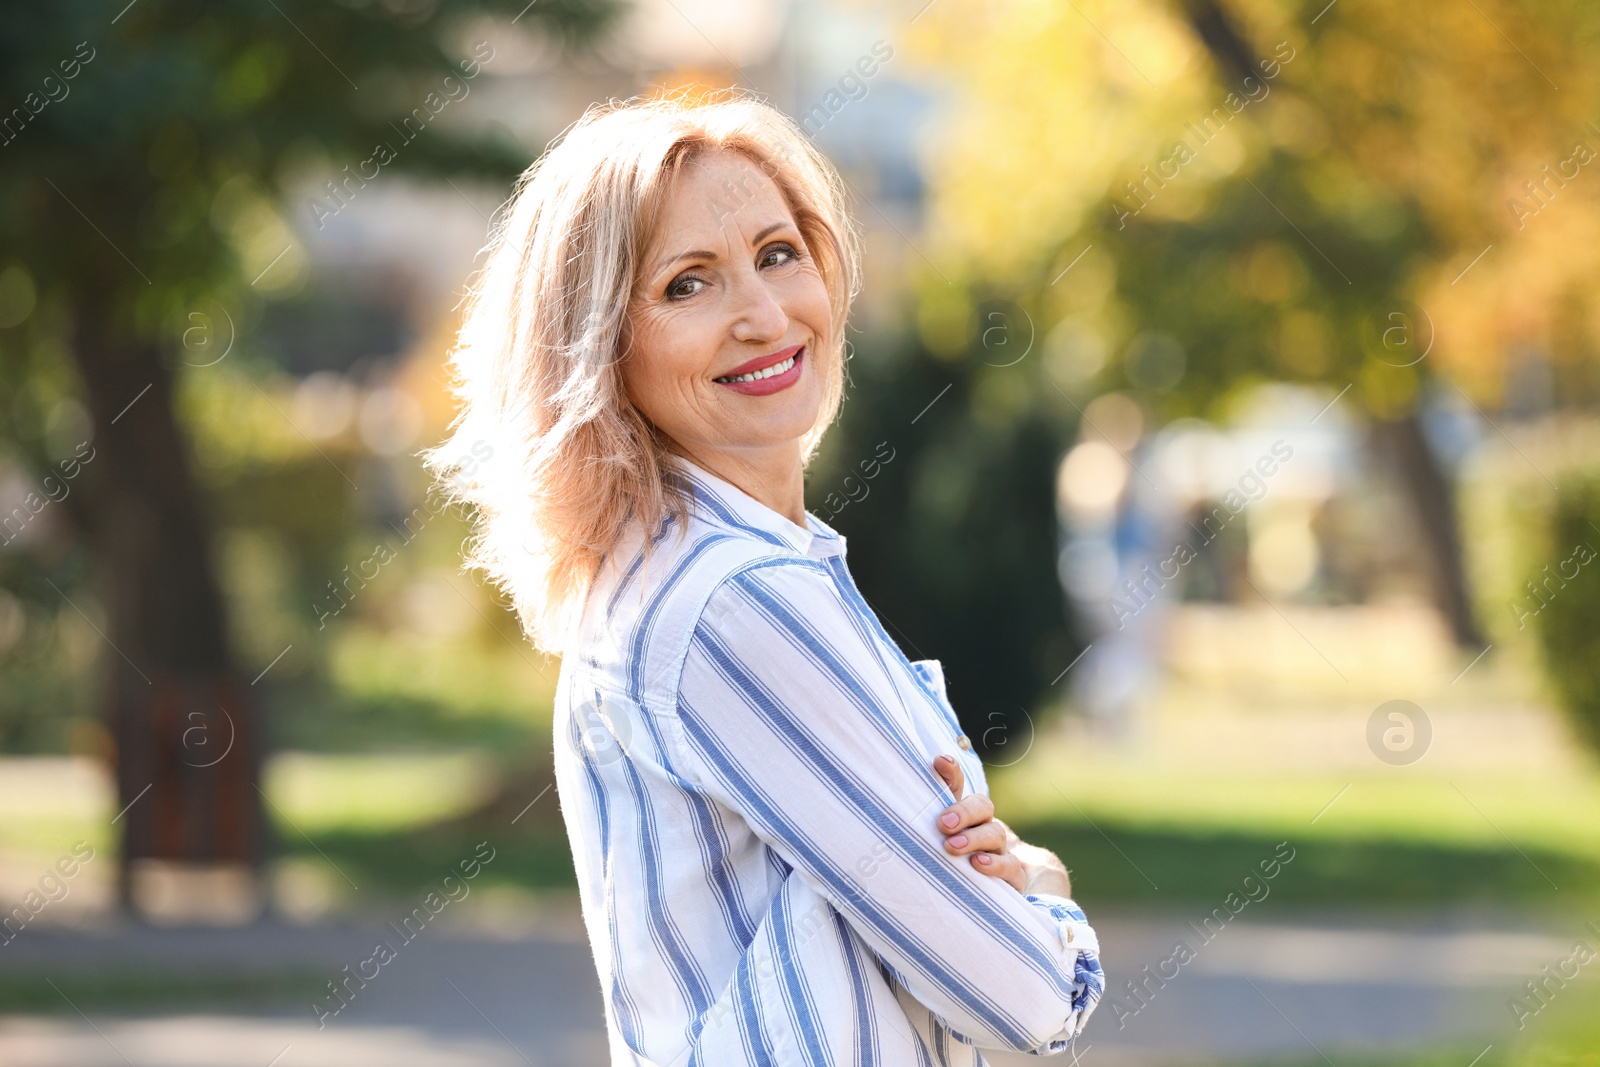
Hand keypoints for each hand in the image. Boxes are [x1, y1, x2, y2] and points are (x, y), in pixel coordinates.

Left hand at [933, 754, 1072, 897]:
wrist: (987, 894)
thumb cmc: (953, 865)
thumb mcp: (938, 840)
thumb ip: (929, 811)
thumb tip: (922, 776)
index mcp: (964, 815)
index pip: (958, 787)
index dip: (952, 773)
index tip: (940, 762)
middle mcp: (984, 828)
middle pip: (982, 807)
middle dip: (963, 812)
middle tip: (943, 824)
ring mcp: (1000, 851)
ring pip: (995, 835)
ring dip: (974, 839)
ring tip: (952, 846)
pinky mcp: (1011, 877)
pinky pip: (1010, 867)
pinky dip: (995, 864)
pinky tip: (977, 864)